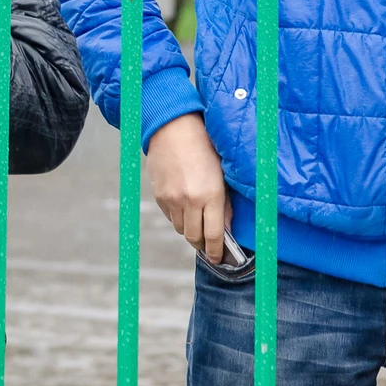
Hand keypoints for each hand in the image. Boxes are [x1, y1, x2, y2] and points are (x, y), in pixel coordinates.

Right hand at [146, 114, 232, 263]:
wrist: (173, 127)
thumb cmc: (204, 146)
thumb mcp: (222, 173)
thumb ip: (225, 203)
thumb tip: (226, 227)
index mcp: (211, 194)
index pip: (214, 235)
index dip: (216, 252)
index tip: (218, 258)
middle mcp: (190, 200)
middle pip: (194, 238)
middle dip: (202, 245)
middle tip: (208, 245)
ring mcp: (172, 199)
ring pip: (180, 229)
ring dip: (189, 230)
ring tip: (196, 222)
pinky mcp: (159, 195)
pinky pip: (169, 216)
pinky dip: (177, 217)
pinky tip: (184, 206)